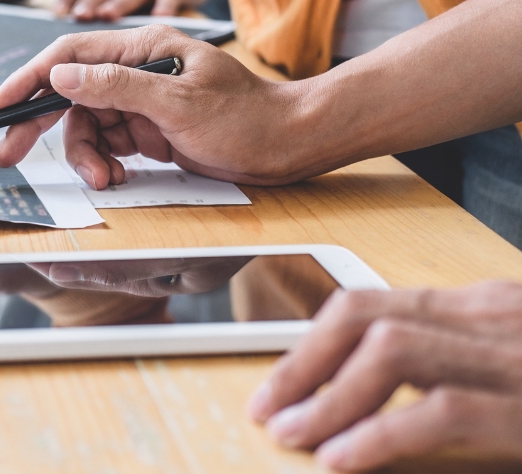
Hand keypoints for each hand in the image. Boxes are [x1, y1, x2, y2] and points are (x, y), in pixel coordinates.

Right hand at [0, 25, 314, 185]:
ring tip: (102, 179)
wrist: (288, 147)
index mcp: (142, 47)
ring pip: (88, 127)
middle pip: (70, 94)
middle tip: (11, 155)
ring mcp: (141, 101)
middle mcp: (136, 70)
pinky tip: (116, 177)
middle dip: (40, 125)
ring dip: (86, 156)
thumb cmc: (246, 117)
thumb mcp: (178, 100)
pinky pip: (108, 145)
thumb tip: (61, 74)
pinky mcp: (148, 130)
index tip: (1, 103)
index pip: (71, 55)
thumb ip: (116, 84)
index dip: (31, 78)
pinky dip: (105, 164)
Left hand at [248, 283, 521, 470]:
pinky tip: (341, 458)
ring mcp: (510, 356)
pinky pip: (438, 411)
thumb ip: (446, 363)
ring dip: (328, 397)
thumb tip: (356, 390)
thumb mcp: (507, 364)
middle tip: (267, 410)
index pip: (370, 306)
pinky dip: (378, 434)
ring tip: (293, 435)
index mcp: (480, 306)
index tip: (277, 387)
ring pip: (389, 351)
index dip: (312, 345)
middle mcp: (491, 317)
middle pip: (367, 318)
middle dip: (304, 363)